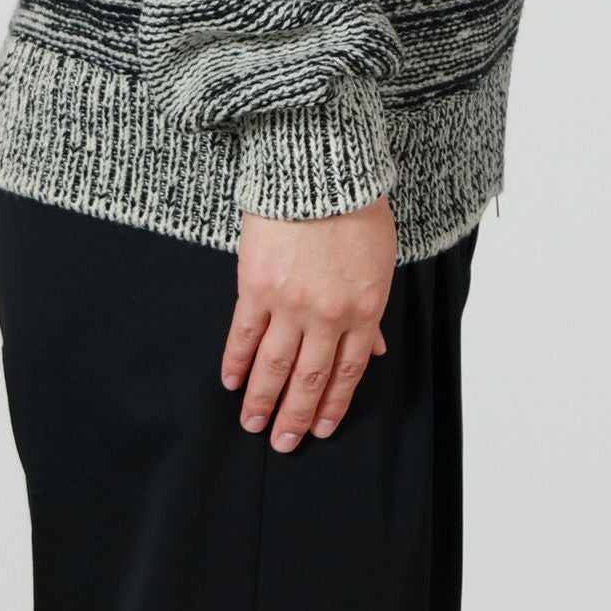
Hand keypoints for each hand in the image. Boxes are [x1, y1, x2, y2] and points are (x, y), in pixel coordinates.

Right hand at [220, 192, 396, 450]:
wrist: (322, 168)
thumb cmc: (356, 206)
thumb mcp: (380, 260)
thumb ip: (373, 308)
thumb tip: (376, 349)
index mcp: (365, 309)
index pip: (348, 372)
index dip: (333, 404)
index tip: (320, 427)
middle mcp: (329, 315)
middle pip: (310, 378)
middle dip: (295, 415)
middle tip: (282, 443)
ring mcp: (291, 302)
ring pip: (275, 366)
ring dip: (263, 400)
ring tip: (252, 424)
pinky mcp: (257, 285)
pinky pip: (244, 334)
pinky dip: (236, 361)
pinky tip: (231, 381)